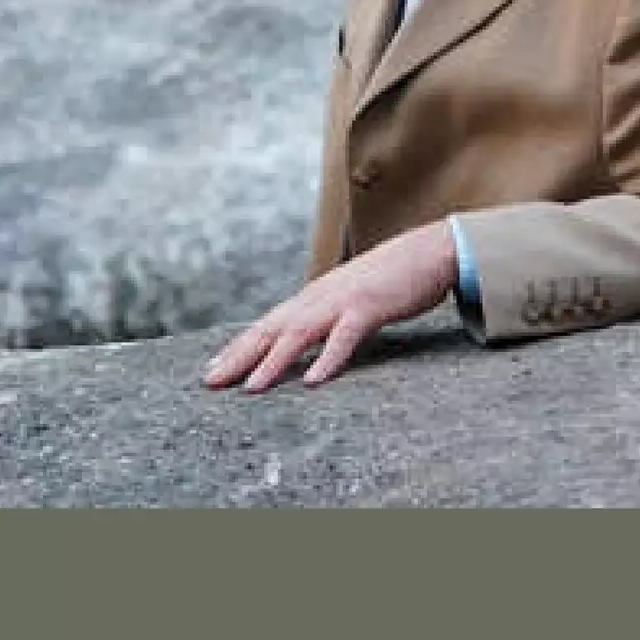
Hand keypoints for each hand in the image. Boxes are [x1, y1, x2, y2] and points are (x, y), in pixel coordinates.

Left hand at [202, 223, 458, 392]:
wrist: (428, 250)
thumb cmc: (391, 278)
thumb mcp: (350, 298)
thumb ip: (327, 317)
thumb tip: (306, 339)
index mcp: (314, 296)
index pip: (268, 324)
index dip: (240, 347)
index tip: (213, 370)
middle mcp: (320, 297)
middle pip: (271, 329)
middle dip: (239, 356)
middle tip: (210, 383)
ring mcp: (343, 301)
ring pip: (299, 333)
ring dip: (273, 361)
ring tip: (251, 388)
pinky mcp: (369, 307)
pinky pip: (344, 337)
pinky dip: (327, 359)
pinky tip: (312, 381)